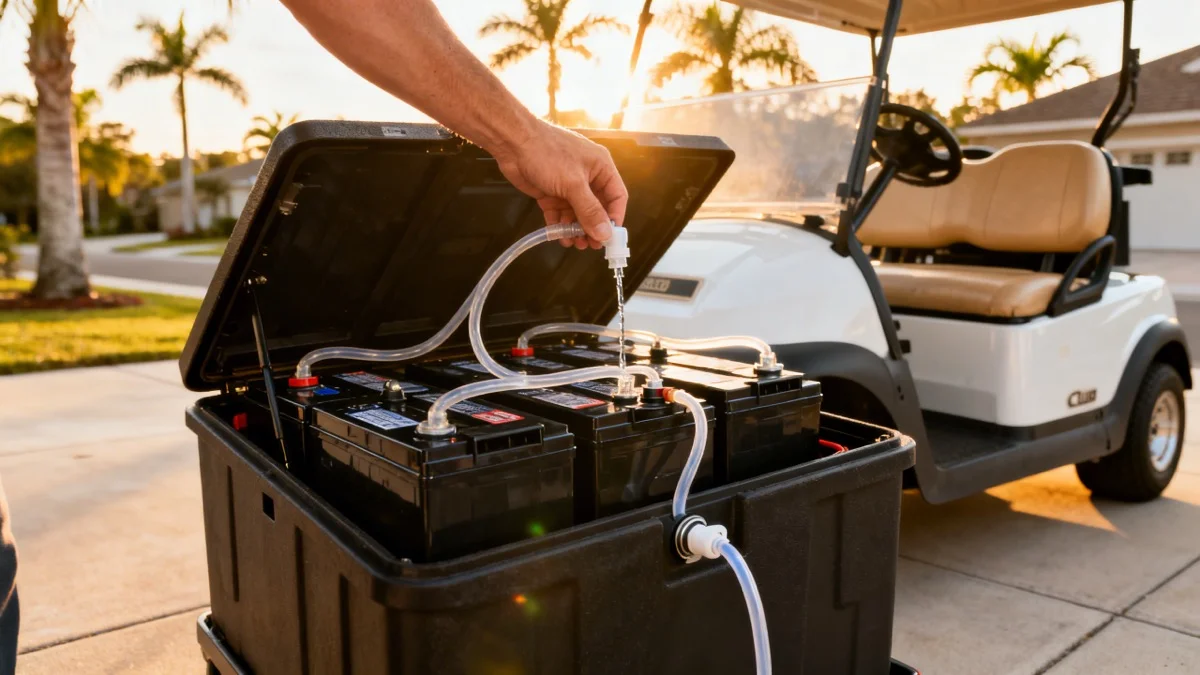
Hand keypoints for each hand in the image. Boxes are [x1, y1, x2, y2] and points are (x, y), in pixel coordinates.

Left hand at [492, 120, 627, 249]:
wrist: (513, 142)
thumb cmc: (546, 152)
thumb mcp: (573, 184)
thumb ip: (590, 211)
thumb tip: (604, 233)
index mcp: (601, 167)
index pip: (616, 197)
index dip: (614, 218)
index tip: (608, 237)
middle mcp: (587, 176)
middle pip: (597, 208)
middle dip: (592, 227)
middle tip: (588, 244)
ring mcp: (568, 184)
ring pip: (577, 214)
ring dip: (575, 229)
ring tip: (572, 241)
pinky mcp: (552, 191)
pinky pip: (560, 213)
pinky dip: (559, 224)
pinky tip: (558, 234)